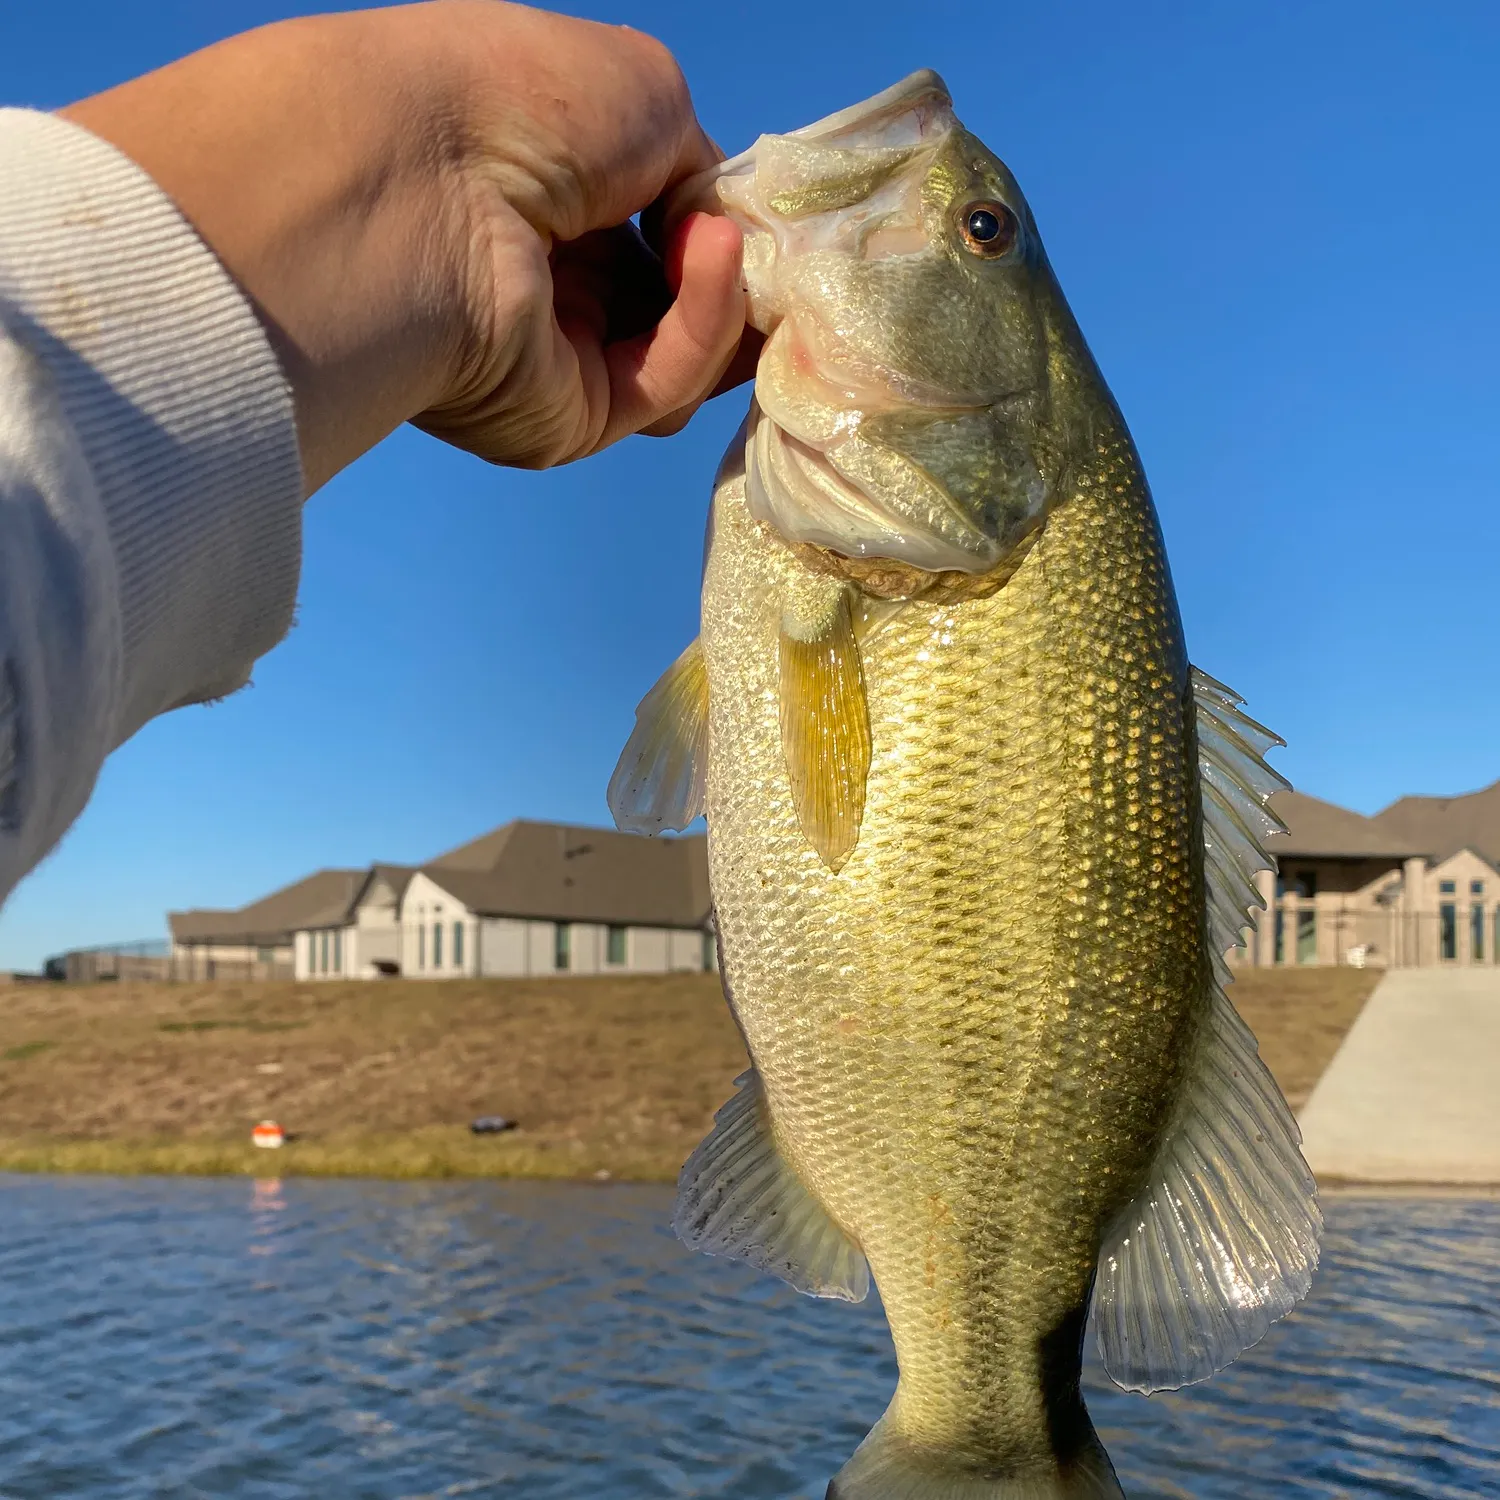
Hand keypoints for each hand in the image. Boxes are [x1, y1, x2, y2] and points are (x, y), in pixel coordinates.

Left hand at [62, 2, 749, 490]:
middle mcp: (545, 279)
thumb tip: (717, 232)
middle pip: (673, 307)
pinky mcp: (567, 421)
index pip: (655, 230)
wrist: (423, 177)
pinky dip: (703, 325)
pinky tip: (712, 257)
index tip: (756, 211)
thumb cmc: (515, 99)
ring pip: (683, 360)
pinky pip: (662, 385)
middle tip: (774, 252)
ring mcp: (555, 357)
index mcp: (545, 190)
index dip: (716, 224)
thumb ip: (700, 164)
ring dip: (726, 303)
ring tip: (733, 245)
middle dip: (734, 281)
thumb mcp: (643, 88)